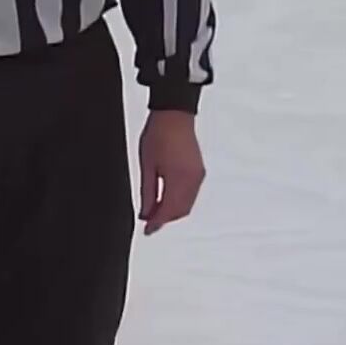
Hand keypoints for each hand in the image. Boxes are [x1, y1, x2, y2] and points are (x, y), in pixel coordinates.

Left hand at [136, 110, 204, 234]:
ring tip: (155, 210)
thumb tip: (145, 213)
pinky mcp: (199, 171)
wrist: (175, 114)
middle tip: (149, 221)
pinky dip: (179, 202)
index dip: (156, 223)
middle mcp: (192, 180)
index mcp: (179, 179)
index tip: (147, 230)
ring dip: (172, 211)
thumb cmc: (159, 134)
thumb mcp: (147, 166)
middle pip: (180, 211)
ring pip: (186, 205)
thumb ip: (147, 193)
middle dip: (165, 219)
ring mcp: (198, 176)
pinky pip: (191, 195)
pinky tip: (167, 199)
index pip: (168, 211)